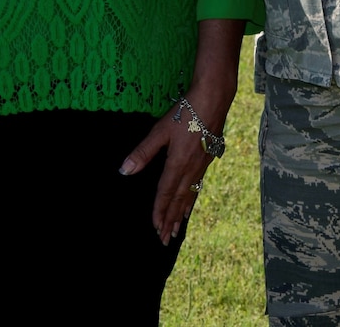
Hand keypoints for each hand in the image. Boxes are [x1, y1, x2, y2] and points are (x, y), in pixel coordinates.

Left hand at [120, 101, 216, 245]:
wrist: (214, 99)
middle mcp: (191, 169)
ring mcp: (202, 165)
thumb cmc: (186, 112)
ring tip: (177, 229)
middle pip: (179, 200)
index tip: (155, 228)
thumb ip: (143, 152)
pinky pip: (198, 186)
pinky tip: (191, 202)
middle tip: (165, 239)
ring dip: (182, 213)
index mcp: (178, 164)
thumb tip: (125, 171)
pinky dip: (193, 199)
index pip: (165, 194)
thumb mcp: (160, 130)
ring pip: (190, 195)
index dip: (159, 211)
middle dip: (170, 220)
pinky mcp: (209, 158)